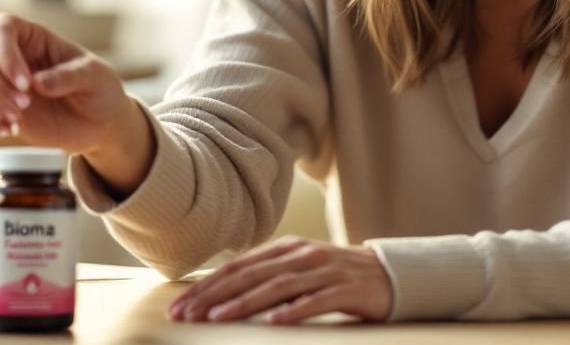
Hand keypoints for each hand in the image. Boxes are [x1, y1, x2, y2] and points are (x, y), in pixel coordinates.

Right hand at [0, 12, 131, 152]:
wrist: (98, 124)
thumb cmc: (99, 90)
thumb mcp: (95, 78)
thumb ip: (69, 77)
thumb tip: (39, 83)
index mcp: (34, 38)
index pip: (1, 28)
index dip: (5, 54)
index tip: (27, 85)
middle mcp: (9, 56)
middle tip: (23, 107)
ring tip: (12, 123)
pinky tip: (5, 131)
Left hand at [168, 236, 392, 324]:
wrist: (390, 274)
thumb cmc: (336, 276)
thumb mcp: (299, 269)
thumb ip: (267, 274)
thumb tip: (222, 292)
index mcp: (286, 248)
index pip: (238, 267)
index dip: (207, 285)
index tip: (180, 305)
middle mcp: (302, 254)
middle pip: (251, 274)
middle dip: (214, 295)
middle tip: (186, 314)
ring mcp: (324, 270)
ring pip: (277, 286)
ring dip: (244, 302)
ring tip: (218, 318)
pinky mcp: (346, 289)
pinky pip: (316, 301)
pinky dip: (293, 310)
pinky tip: (272, 322)